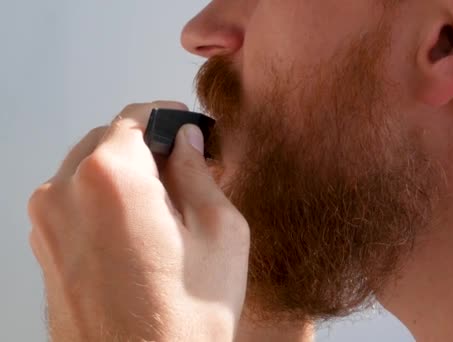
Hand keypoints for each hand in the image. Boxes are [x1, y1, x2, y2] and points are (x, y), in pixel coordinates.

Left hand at [28, 102, 249, 341]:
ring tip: (164, 211)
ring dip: (125, 177)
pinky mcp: (43, 249)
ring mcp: (46, 223)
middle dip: (148, 150)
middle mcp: (65, 191)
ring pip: (88, 171)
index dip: (170, 119)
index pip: (137, 116)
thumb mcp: (221, 233)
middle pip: (109, 141)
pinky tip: (137, 234)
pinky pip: (74, 202)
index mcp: (111, 176)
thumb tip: (186, 141)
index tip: (189, 132)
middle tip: (185, 175)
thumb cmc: (186, 319)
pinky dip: (104, 202)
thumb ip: (199, 172)